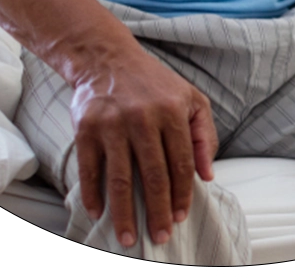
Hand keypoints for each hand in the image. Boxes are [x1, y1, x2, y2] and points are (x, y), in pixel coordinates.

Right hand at [70, 43, 217, 248]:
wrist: (107, 57)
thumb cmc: (153, 82)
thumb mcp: (190, 98)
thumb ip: (204, 134)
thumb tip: (208, 175)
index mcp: (172, 110)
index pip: (181, 164)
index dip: (182, 195)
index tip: (179, 217)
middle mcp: (143, 117)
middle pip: (154, 176)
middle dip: (158, 212)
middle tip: (160, 237)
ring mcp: (113, 123)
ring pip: (121, 180)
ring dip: (125, 214)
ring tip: (128, 238)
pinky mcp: (86, 127)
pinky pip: (90, 169)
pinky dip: (93, 194)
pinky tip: (98, 213)